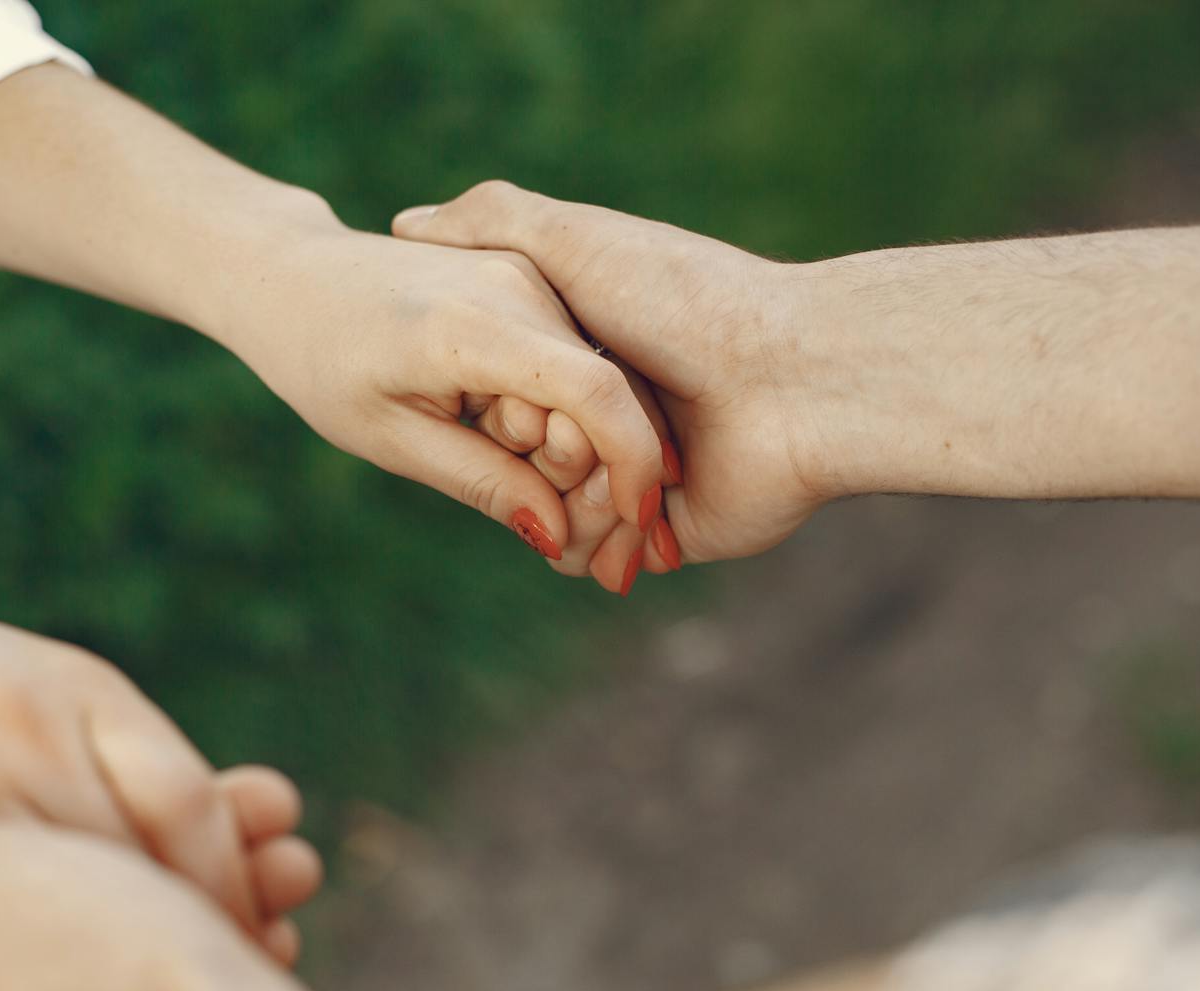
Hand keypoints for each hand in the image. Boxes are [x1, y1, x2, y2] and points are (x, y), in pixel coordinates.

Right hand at [0, 584, 319, 959]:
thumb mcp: (43, 695)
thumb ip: (125, 761)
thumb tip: (254, 829)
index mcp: (87, 688)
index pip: (189, 802)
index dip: (233, 884)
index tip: (263, 938)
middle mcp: (32, 719)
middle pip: (144, 848)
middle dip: (200, 928)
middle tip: (231, 987)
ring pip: (65, 886)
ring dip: (120, 955)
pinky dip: (16, 955)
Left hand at [0, 790, 331, 990]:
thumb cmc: (127, 976)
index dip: (69, 821)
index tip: (142, 794)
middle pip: (63, 921)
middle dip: (155, 863)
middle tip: (242, 828)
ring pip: (130, 970)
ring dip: (205, 910)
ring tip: (279, 876)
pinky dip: (216, 982)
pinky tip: (261, 957)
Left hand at [213, 225, 666, 556]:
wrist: (291, 277)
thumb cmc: (323, 363)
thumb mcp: (391, 439)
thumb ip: (481, 483)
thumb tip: (558, 538)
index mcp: (470, 326)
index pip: (595, 392)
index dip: (631, 466)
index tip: (636, 528)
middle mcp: (515, 283)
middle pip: (606, 393)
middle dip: (595, 470)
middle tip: (545, 519)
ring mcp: (527, 272)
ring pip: (597, 378)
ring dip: (575, 441)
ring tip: (502, 455)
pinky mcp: (529, 274)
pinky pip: (573, 356)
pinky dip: (562, 409)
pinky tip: (513, 432)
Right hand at [393, 183, 827, 564]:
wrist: (795, 381)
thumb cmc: (685, 302)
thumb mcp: (576, 243)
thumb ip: (490, 222)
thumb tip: (404, 223)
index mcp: (585, 352)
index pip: (496, 393)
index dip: (488, 403)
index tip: (507, 394)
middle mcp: (606, 416)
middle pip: (514, 459)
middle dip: (523, 459)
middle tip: (563, 438)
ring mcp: (633, 477)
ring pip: (546, 516)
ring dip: (563, 508)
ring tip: (609, 481)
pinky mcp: (661, 532)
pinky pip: (592, 559)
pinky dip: (595, 547)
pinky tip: (625, 521)